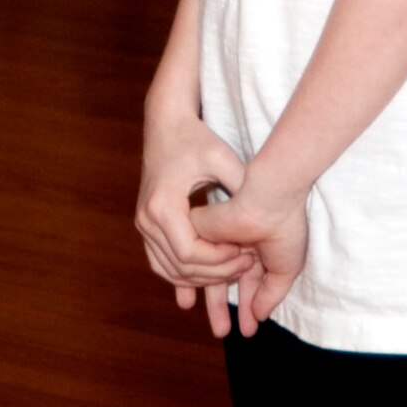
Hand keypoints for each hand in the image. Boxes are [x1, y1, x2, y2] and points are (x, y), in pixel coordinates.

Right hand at [137, 110, 257, 334]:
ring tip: (232, 274)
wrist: (166, 122)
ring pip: (169, 270)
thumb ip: (241, 188)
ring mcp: (143, 223)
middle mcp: (147, 219)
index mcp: (163, 205)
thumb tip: (263, 218)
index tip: (245, 253)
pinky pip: (161, 262)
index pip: (190, 254)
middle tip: (247, 265)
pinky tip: (203, 284)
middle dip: (216, 273)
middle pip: (181, 267)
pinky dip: (182, 275)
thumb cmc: (197, 138)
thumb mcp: (223, 158)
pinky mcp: (146, 224)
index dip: (219, 261)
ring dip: (200, 279)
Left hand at [190, 170, 309, 332]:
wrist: (272, 200)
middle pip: (224, 280)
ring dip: (216, 300)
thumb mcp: (286, 267)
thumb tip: (259, 315)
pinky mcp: (202, 229)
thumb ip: (271, 292)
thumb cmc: (286, 228)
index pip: (248, 280)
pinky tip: (219, 282)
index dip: (249, 305)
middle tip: (223, 333)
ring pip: (210, 274)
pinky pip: (198, 262)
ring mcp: (219, 237)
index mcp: (256, 247)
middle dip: (223, 306)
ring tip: (220, 330)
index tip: (248, 329)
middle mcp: (236, 242)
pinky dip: (211, 277)